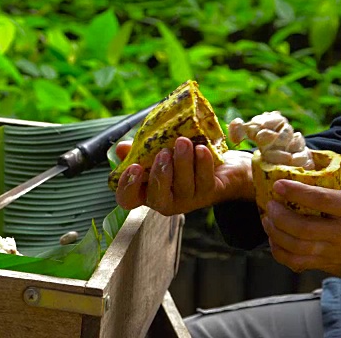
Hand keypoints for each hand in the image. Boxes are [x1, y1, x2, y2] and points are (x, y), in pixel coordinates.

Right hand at [114, 137, 253, 215]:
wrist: (219, 165)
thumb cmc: (181, 158)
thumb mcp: (157, 151)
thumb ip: (138, 150)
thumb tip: (121, 148)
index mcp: (146, 190)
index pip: (128, 199)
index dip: (127, 186)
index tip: (134, 166)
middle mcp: (165, 199)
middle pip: (157, 197)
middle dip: (159, 174)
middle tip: (163, 152)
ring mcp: (187, 199)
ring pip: (183, 187)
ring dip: (182, 163)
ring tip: (183, 141)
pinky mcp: (209, 193)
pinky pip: (204, 180)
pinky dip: (203, 163)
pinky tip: (201, 148)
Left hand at [263, 169, 340, 280]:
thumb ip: (339, 178)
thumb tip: (311, 159)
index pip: (321, 200)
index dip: (296, 191)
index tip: (278, 184)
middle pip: (302, 228)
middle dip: (279, 215)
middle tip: (269, 204)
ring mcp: (334, 253)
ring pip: (296, 247)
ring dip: (275, 233)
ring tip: (268, 220)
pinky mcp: (328, 266)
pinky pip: (297, 263)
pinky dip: (279, 252)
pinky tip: (275, 240)